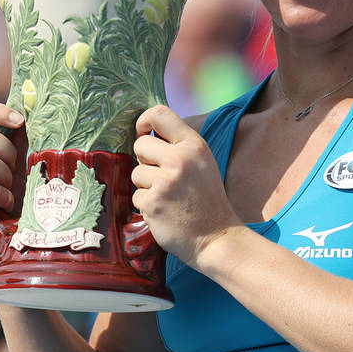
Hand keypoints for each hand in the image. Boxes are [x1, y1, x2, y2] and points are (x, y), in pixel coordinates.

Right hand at [0, 101, 28, 276]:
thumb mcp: (17, 166)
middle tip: (14, 173)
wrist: (3, 242)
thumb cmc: (13, 200)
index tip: (21, 120)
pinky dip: (4, 196)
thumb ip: (19, 140)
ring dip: (6, 176)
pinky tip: (5, 205)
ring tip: (8, 191)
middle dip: (8, 152)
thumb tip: (35, 110)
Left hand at [131, 105, 239, 267]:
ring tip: (168, 197)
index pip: (159, 114)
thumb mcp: (203, 163)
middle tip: (162, 176)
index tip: (142, 132)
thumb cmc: (208, 200)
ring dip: (146, 186)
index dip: (143, 121)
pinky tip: (165, 211)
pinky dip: (146, 205)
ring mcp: (165, 181)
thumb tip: (146, 133)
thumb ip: (179, 146)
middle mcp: (180, 159)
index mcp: (194, 145)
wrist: (217, 237)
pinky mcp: (153, 203)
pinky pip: (136, 196)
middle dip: (144, 160)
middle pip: (140, 144)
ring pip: (135, 172)